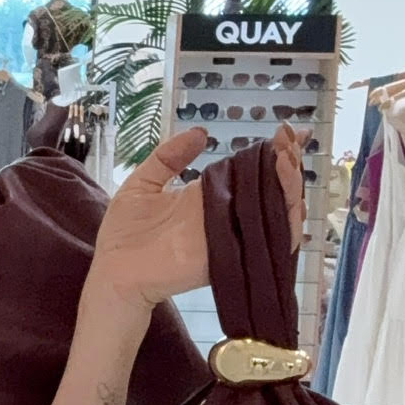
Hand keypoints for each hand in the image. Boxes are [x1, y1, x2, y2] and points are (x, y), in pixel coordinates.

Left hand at [89, 125, 306, 309]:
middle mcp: (227, 213)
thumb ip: (169, 157)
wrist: (114, 273)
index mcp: (208, 195)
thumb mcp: (143, 183)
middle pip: (271, 188)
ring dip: (291, 186)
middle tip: (290, 140)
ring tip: (287, 161)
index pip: (250, 170)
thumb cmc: (124, 234)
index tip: (290, 130)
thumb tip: (201, 131)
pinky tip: (289, 200)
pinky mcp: (232, 255)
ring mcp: (232, 235)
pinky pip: (270, 243)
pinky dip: (287, 224)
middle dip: (288, 162)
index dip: (273, 152)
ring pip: (279, 212)